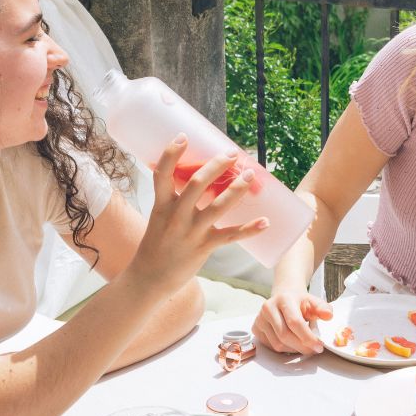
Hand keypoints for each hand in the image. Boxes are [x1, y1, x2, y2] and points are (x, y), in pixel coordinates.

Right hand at [129, 138, 266, 292]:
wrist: (150, 278)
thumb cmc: (157, 244)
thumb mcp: (160, 217)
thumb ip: (177, 200)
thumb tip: (201, 178)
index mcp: (161, 205)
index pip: (162, 174)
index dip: (171, 154)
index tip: (183, 136)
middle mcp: (175, 216)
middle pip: (197, 184)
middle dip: (216, 166)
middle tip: (232, 154)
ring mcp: (190, 232)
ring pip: (217, 207)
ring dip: (236, 189)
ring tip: (250, 174)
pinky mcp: (203, 247)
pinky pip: (230, 236)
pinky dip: (250, 229)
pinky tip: (265, 222)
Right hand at [253, 288, 332, 354]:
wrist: (284, 297)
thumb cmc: (299, 302)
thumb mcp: (313, 302)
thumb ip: (322, 308)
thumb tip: (328, 315)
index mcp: (283, 299)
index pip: (295, 322)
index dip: (308, 337)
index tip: (319, 346)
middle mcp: (268, 308)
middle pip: (285, 335)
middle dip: (302, 346)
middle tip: (314, 350)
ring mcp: (260, 319)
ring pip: (277, 344)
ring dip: (294, 349)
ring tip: (304, 345)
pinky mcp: (256, 328)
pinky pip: (271, 346)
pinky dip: (284, 349)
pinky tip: (292, 343)